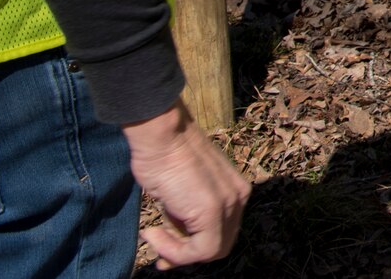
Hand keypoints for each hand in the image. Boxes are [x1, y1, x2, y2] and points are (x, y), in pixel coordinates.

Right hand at [123, 100, 250, 267]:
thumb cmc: (164, 157)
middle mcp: (238, 197)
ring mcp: (228, 204)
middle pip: (219, 245)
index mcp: (235, 190)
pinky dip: (172, 251)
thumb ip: (186, 216)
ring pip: (210, 251)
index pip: (221, 233)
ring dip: (176, 252)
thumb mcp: (181, 193)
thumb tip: (173, 245)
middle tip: (160, 255)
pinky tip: (152, 233)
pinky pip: (198, 251)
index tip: (165, 247)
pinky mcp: (212, 211)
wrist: (162, 135)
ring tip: (153, 234)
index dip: (193, 247)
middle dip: (187, 254)